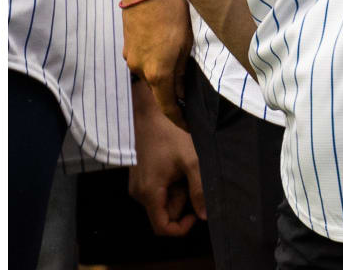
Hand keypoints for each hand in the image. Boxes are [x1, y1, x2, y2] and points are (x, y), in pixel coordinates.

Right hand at [122, 0, 192, 128]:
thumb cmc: (173, 11)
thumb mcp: (187, 43)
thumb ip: (182, 70)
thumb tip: (181, 91)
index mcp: (157, 72)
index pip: (168, 106)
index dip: (179, 119)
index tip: (190, 126)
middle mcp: (140, 69)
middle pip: (160, 89)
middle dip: (175, 92)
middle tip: (193, 90)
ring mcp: (131, 57)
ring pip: (151, 73)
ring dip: (165, 73)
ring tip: (183, 60)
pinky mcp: (127, 45)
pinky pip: (144, 60)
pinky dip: (156, 61)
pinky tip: (169, 47)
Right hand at [128, 81, 206, 235]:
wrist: (148, 114)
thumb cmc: (169, 135)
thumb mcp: (192, 161)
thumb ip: (199, 190)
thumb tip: (205, 216)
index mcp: (149, 194)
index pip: (163, 228)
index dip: (182, 227)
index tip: (198, 212)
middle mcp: (139, 194)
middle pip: (165, 213)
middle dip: (183, 200)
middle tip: (191, 176)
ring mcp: (137, 186)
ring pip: (163, 201)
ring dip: (178, 190)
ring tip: (183, 167)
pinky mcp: (139, 177)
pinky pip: (157, 190)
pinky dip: (170, 183)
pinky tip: (175, 164)